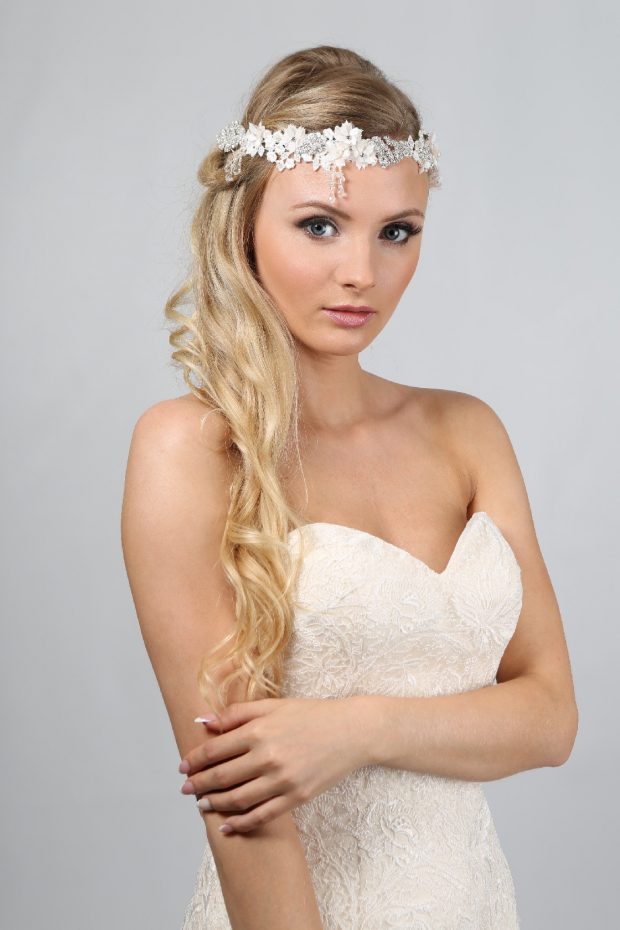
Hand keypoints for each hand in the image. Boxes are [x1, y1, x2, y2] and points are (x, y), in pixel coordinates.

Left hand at [178, 696, 368, 833]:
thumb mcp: (273, 705)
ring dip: (215, 804)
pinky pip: (261, 815)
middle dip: (198, 784)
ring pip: (237, 799)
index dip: (194, 760)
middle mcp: (267, 756)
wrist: (351, 732)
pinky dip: (240, 823)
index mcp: (259, 730)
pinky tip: (227, 825)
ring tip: (202, 805)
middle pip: (222, 777)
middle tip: (186, 789)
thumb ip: (236, 713)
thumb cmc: (311, 715)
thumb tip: (203, 722)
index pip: (215, 750)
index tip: (183, 766)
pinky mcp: (296, 797)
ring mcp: (282, 780)